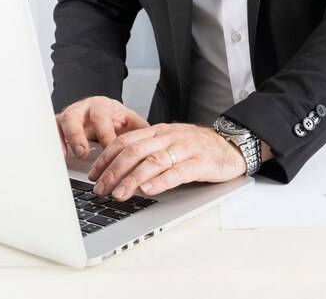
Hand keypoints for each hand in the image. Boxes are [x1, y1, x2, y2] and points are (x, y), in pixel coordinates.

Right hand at [56, 96, 148, 157]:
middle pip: (75, 116)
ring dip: (64, 139)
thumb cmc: (118, 120)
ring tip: (69, 155)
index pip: (101, 117)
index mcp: (103, 105)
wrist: (105, 114)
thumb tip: (154, 143)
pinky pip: (51, 131)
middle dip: (78, 135)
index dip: (104, 134)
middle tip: (82, 152)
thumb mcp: (131, 123)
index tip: (108, 150)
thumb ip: (141, 131)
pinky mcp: (59, 125)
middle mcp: (83, 108)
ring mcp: (69, 116)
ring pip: (61, 122)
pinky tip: (58, 155)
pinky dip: (54, 142)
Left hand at [87, 123, 246, 199]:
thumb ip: (149, 150)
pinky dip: (161, 181)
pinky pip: (178, 171)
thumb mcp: (170, 142)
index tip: (93, 174)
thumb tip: (118, 168)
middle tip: (100, 188)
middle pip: (135, 151)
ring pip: (153, 161)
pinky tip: (149, 190)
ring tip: (119, 194)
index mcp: (159, 131)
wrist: (232, 145)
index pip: (125, 141)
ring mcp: (185, 148)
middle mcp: (169, 137)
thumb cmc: (198, 147)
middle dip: (114, 171)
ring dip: (132, 179)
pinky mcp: (201, 162)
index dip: (106, 157)